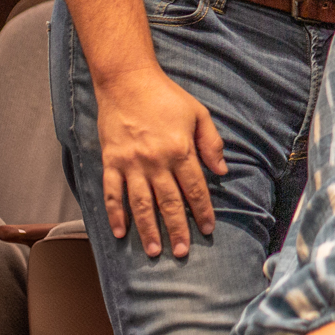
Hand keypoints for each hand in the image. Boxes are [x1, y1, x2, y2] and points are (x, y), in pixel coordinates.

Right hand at [93, 66, 226, 257]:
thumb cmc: (166, 97)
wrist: (127, 81)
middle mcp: (156, 161)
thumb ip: (211, 143)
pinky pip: (112, 193)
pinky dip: (115, 214)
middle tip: (182, 252)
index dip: (203, 211)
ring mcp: (131, 163)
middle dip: (178, 229)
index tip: (208, 229)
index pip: (195, 188)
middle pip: (170, 202)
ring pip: (141, 204)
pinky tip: (120, 232)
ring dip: (149, 229)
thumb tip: (223, 171)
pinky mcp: (111, 161)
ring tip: (155, 250)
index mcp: (180, 150)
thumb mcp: (198, 114)